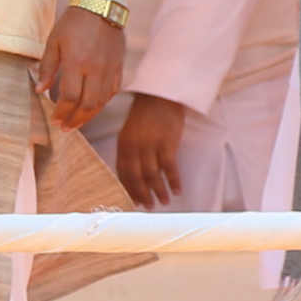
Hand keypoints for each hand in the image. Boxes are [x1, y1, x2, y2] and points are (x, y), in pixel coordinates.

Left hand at [37, 5, 127, 130]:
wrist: (101, 6)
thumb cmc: (73, 23)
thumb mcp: (54, 41)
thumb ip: (47, 67)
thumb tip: (40, 90)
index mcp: (76, 61)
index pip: (70, 97)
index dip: (62, 112)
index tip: (54, 119)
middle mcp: (95, 68)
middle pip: (87, 104)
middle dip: (75, 120)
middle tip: (64, 127)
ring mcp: (110, 69)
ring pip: (102, 102)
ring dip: (88, 116)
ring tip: (76, 123)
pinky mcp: (119, 67)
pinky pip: (112, 92)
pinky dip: (102, 103)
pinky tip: (92, 108)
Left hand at [111, 93, 184, 209]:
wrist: (161, 94)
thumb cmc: (146, 113)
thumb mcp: (130, 130)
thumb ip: (129, 150)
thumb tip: (130, 173)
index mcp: (123, 144)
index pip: (123, 173)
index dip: (129, 189)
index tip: (134, 201)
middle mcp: (134, 146)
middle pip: (137, 177)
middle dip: (143, 194)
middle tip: (149, 206)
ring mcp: (150, 145)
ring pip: (152, 175)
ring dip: (158, 191)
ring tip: (164, 202)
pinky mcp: (167, 143)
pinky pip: (170, 168)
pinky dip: (174, 181)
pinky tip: (177, 190)